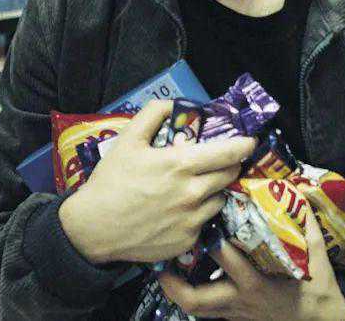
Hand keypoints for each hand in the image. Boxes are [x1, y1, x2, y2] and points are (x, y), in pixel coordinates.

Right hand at [59, 100, 255, 264]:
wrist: (93, 228)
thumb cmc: (111, 181)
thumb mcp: (128, 139)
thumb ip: (154, 113)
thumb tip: (177, 104)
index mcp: (180, 165)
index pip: (229, 153)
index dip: (245, 145)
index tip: (251, 141)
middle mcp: (192, 194)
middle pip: (229, 175)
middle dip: (229, 165)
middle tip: (218, 162)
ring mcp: (192, 220)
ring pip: (219, 199)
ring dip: (213, 190)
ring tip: (193, 187)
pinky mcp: (188, 241)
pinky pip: (204, 223)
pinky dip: (198, 214)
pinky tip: (179, 211)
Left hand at [158, 210, 344, 320]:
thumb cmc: (318, 289)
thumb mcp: (316, 255)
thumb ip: (306, 224)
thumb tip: (297, 193)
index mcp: (256, 283)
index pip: (226, 260)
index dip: (211, 240)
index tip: (202, 219)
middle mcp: (239, 300)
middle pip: (195, 298)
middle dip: (173, 280)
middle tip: (163, 255)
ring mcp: (234, 313)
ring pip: (195, 308)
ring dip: (176, 290)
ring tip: (163, 269)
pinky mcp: (234, 318)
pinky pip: (205, 311)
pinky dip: (191, 295)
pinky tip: (185, 279)